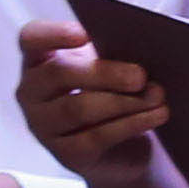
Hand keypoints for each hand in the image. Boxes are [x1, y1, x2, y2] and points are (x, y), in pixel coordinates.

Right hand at [14, 20, 167, 185]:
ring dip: (124, 101)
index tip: (86, 34)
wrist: (124, 148)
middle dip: (104, 72)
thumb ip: (115, 51)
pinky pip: (97, 136)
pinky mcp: (66, 154)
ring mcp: (43, 125)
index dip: (54, 33)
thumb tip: (142, 44)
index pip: (32, 38)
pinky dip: (132, 123)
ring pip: (78, 108)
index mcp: (39, 59)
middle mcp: (32, 92)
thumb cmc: (115, 91)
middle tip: (140, 75)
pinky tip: (157, 115)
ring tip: (157, 96)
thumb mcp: (111, 66)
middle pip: (59, 73)